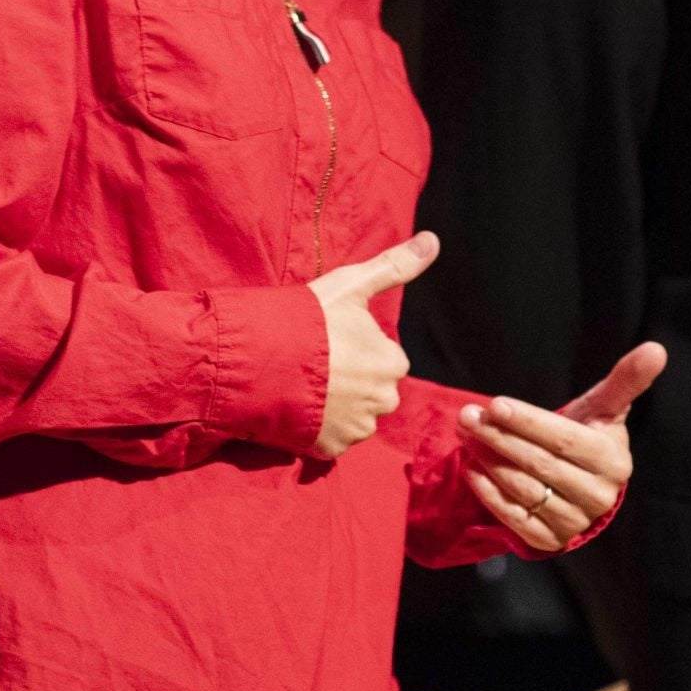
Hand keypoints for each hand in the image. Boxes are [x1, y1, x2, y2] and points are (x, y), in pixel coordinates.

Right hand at [307, 231, 437, 458]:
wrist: (257, 361)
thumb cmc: (307, 319)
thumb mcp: (351, 286)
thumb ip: (395, 266)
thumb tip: (432, 240)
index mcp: (392, 363)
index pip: (385, 359)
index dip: (358, 349)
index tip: (332, 342)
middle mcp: (383, 401)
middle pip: (373, 390)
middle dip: (351, 381)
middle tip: (317, 365)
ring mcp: (356, 429)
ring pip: (354, 417)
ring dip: (336, 407)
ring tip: (305, 385)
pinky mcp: (329, 450)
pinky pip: (330, 440)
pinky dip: (317, 429)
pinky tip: (299, 408)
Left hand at [458, 340, 666, 551]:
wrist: (583, 485)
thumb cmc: (590, 435)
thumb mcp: (606, 407)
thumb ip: (626, 379)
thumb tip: (656, 348)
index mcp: (612, 460)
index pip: (564, 439)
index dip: (528, 422)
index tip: (495, 404)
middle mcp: (597, 495)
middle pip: (540, 463)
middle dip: (500, 437)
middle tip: (468, 416)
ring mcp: (574, 522)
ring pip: (524, 490)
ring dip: (489, 462)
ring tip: (466, 437)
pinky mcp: (550, 541)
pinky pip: (514, 518)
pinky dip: (489, 494)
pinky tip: (472, 469)